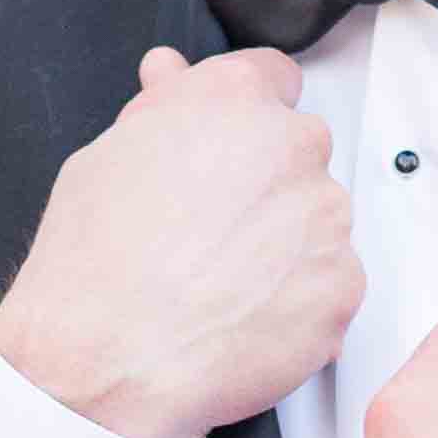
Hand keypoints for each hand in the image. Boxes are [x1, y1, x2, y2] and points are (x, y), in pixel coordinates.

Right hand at [0, 44, 361, 437]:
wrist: (105, 362)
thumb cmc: (94, 267)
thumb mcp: (104, 160)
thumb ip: (159, 110)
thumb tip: (172, 75)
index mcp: (231, 101)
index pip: (272, 78)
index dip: (248, 116)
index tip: (234, 147)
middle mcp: (290, 146)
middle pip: (299, 150)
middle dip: (266, 183)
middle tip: (212, 231)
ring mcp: (325, 217)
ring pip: (319, 219)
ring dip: (286, 243)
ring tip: (220, 283)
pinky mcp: (343, 283)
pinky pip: (332, 283)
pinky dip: (300, 300)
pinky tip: (244, 316)